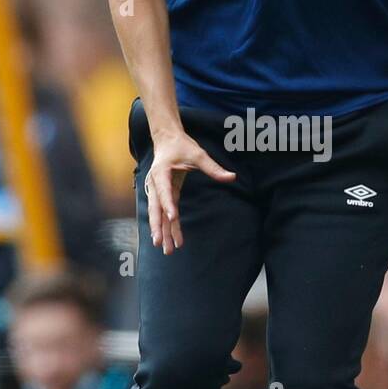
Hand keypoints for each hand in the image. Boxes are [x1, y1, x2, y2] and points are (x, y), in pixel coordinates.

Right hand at [144, 129, 235, 253]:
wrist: (166, 139)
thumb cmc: (182, 146)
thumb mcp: (198, 154)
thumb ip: (213, 168)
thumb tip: (232, 177)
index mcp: (161, 171)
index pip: (164, 190)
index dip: (168, 204)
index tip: (172, 217)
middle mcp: (155, 183)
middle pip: (155, 208)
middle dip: (158, 226)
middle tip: (160, 242)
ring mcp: (156, 190)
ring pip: (157, 214)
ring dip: (161, 231)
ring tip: (166, 249)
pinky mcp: (162, 194)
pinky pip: (163, 213)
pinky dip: (166, 226)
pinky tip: (169, 240)